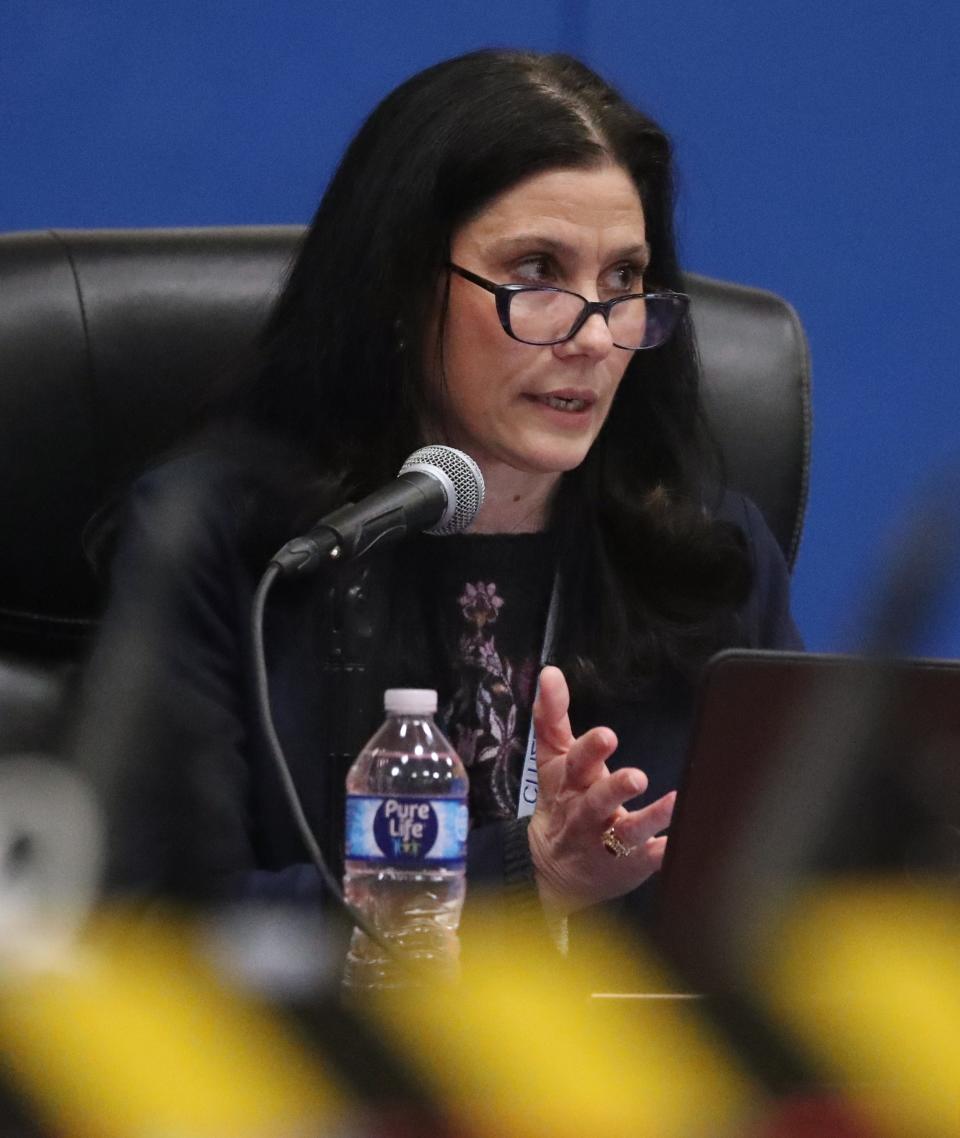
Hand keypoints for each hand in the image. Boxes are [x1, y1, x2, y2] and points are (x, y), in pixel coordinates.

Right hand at [527, 665, 675, 915]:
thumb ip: (551, 715)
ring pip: (626, 831)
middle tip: (637, 777)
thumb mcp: (552, 758)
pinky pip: (649, 859)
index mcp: (570, 782)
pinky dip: (664, 851)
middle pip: (598, 800)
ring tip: (672, 803)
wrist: (550, 867)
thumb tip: (549, 673)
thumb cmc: (560, 801)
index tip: (607, 737)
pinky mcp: (628, 864)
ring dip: (649, 818)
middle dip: (616, 788)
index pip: (575, 762)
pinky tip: (682, 841)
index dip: (590, 750)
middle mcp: (586, 812)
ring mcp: (606, 842)